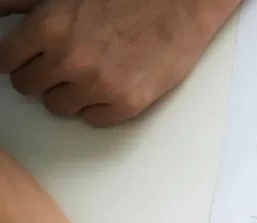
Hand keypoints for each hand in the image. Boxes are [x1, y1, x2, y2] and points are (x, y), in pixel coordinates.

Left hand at [0, 0, 239, 125]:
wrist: (181, 5)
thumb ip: (21, 5)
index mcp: (49, 26)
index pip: (5, 61)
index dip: (16, 59)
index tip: (26, 58)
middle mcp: (69, 58)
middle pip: (28, 87)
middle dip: (41, 76)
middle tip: (62, 64)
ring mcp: (99, 84)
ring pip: (59, 107)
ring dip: (69, 93)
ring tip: (90, 73)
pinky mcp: (127, 103)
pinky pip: (94, 119)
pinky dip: (99, 106)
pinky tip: (112, 84)